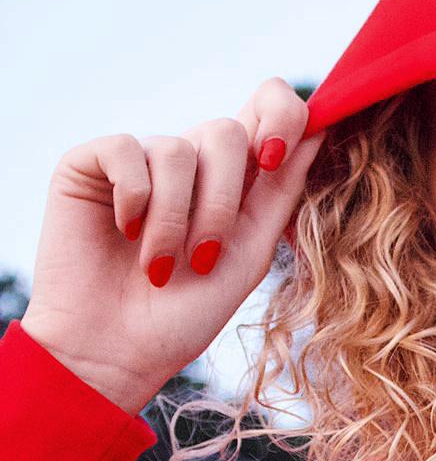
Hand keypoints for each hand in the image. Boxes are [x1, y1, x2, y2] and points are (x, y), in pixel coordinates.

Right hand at [21, 78, 325, 413]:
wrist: (116, 354)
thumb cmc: (184, 315)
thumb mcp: (249, 252)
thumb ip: (282, 191)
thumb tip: (320, 126)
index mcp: (232, 177)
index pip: (267, 107)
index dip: (281, 115)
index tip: (274, 160)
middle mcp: (188, 159)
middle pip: (226, 131)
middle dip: (220, 203)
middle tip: (201, 258)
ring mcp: (138, 158)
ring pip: (177, 148)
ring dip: (174, 221)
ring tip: (159, 267)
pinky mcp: (90, 163)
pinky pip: (126, 150)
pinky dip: (134, 200)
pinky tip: (124, 234)